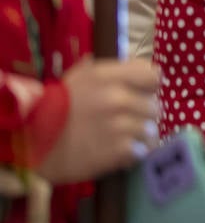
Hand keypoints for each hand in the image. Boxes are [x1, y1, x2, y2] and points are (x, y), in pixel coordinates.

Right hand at [36, 57, 158, 183]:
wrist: (33, 145)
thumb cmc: (56, 109)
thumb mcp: (79, 78)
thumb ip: (111, 72)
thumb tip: (140, 68)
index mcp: (107, 76)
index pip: (153, 75)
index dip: (148, 87)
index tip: (140, 94)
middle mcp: (117, 97)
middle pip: (154, 106)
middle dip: (141, 115)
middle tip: (123, 121)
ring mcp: (119, 125)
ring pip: (150, 130)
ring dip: (138, 136)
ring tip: (117, 138)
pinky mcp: (120, 150)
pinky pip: (142, 150)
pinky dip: (131, 154)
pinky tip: (114, 152)